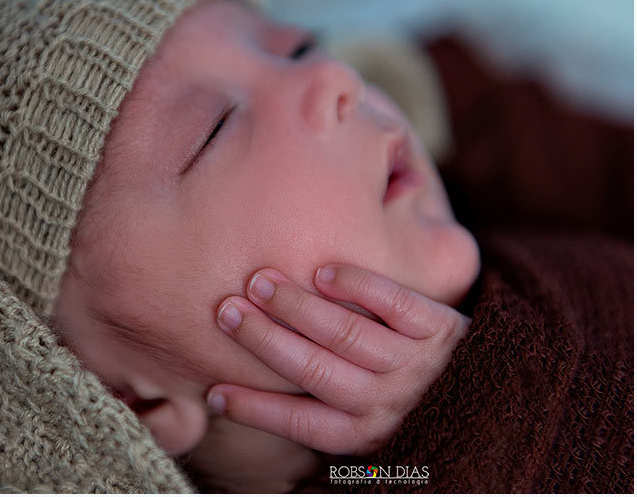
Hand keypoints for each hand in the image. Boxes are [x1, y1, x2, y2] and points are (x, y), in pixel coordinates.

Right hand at [206, 264, 470, 454]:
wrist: (488, 386)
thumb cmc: (407, 401)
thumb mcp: (367, 420)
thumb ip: (321, 409)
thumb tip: (241, 398)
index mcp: (366, 432)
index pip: (303, 423)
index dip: (257, 409)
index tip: (215, 390)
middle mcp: (389, 402)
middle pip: (316, 371)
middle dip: (265, 341)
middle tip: (226, 312)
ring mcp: (416, 362)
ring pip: (348, 334)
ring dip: (299, 307)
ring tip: (260, 282)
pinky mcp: (440, 326)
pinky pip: (395, 303)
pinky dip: (358, 286)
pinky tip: (324, 270)